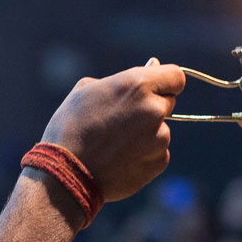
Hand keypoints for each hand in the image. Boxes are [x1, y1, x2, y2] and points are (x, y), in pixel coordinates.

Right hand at [40, 59, 184, 203]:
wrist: (65, 174)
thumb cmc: (70, 128)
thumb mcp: (85, 91)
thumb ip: (122, 78)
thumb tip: (151, 67)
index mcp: (138, 85)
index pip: (176, 76)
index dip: (165, 82)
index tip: (155, 89)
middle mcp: (154, 109)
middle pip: (168, 103)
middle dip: (151, 108)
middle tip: (123, 121)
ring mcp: (160, 138)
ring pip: (161, 131)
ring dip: (146, 135)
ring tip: (115, 145)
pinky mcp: (158, 162)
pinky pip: (158, 154)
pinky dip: (144, 156)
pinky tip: (119, 160)